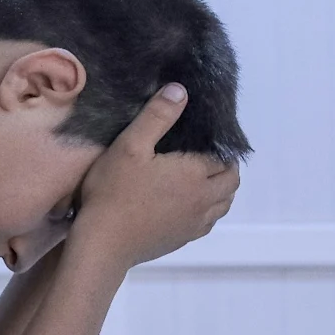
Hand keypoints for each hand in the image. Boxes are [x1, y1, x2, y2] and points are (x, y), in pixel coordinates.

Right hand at [72, 84, 239, 269]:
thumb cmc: (113, 192)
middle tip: (207, 155)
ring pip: (223, 205)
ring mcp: (194, 224)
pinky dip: (208, 210)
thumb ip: (157, 116)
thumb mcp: (130, 145)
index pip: (223, 157)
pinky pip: (207, 223)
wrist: (103, 244)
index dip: (219, 146)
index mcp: (194, 174)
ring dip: (220, 190)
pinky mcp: (182, 240)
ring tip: (202, 179)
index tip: (206, 137)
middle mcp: (202, 200)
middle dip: (225, 167)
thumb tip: (180, 91)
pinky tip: (189, 205)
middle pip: (230, 182)